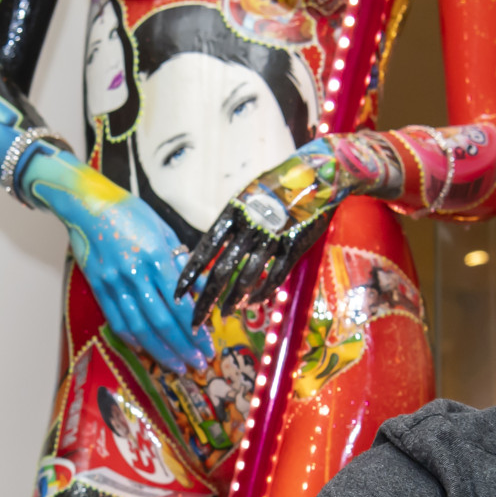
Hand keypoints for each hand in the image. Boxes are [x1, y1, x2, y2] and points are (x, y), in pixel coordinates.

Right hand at [2, 132, 210, 371]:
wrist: (87, 205)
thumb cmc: (130, 213)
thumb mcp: (165, 232)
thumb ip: (183, 264)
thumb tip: (203, 291)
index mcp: (155, 257)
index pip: (180, 304)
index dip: (195, 330)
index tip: (208, 345)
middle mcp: (134, 274)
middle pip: (161, 322)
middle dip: (182, 347)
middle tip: (197, 364)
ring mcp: (114, 283)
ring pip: (139, 327)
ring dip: (160, 351)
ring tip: (176, 366)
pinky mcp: (99, 288)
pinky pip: (117, 320)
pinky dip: (132, 338)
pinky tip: (145, 350)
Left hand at [177, 139, 355, 326]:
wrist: (319, 175)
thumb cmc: (278, 186)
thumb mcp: (247, 198)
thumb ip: (231, 224)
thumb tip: (212, 251)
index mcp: (233, 212)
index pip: (204, 249)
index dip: (189, 274)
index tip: (177, 294)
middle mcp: (249, 226)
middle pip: (221, 271)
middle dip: (205, 300)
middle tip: (194, 321)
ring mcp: (272, 238)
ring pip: (246, 278)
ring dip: (232, 300)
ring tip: (222, 315)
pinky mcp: (294, 247)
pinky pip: (274, 278)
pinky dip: (260, 293)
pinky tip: (250, 303)